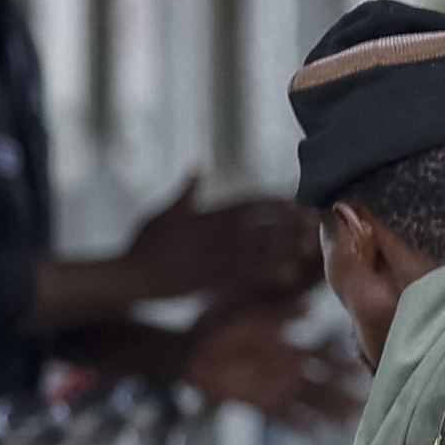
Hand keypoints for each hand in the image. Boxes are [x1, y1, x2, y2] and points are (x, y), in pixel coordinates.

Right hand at [132, 193, 322, 301]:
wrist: (131, 275)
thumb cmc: (143, 244)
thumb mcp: (164, 212)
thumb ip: (186, 193)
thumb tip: (198, 169)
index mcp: (207, 214)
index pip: (247, 202)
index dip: (273, 200)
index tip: (294, 199)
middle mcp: (215, 231)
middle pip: (261, 222)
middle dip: (289, 220)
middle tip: (313, 220)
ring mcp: (215, 253)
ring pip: (260, 246)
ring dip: (286, 244)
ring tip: (310, 245)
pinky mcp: (213, 275)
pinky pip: (248, 273)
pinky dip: (270, 272)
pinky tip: (290, 275)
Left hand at [181, 299, 367, 425]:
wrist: (187, 351)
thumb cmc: (216, 324)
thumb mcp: (248, 310)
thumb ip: (279, 312)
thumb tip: (310, 307)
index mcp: (289, 344)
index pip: (324, 352)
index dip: (342, 360)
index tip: (361, 365)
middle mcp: (289, 367)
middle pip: (325, 382)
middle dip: (346, 390)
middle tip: (368, 398)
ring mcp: (278, 388)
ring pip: (312, 402)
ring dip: (332, 411)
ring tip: (353, 419)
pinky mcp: (262, 404)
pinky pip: (286, 418)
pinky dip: (299, 426)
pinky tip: (316, 433)